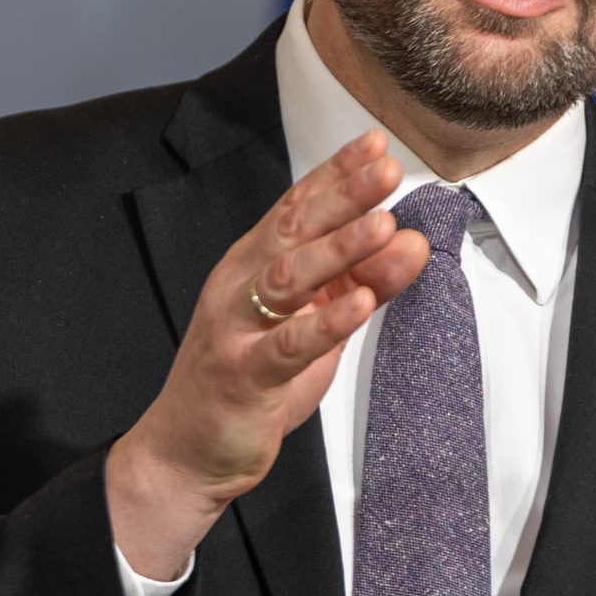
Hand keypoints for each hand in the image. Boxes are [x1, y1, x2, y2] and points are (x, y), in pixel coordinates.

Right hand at [103, 130, 426, 577]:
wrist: (185, 451)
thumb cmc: (247, 383)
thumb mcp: (315, 328)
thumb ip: (361, 285)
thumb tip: (409, 242)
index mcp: (250, 266)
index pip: (295, 208)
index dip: (335, 174)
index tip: (376, 144)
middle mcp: (238, 287)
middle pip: (292, 231)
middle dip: (342, 197)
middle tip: (386, 171)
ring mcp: (237, 329)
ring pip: (288, 278)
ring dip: (337, 249)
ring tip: (383, 225)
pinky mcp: (244, 375)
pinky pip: (288, 344)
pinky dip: (325, 322)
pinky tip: (359, 304)